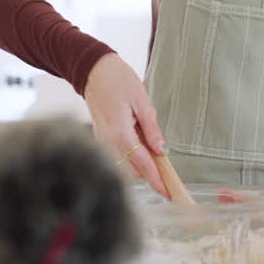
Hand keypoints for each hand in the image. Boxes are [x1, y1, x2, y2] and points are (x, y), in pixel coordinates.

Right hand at [84, 52, 169, 198]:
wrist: (93, 71)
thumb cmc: (118, 81)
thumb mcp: (142, 102)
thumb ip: (152, 129)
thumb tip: (162, 150)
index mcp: (119, 134)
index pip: (142, 164)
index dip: (157, 180)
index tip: (168, 192)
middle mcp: (107, 142)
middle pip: (133, 169)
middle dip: (151, 174)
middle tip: (169, 176)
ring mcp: (101, 141)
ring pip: (125, 164)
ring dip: (141, 165)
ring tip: (156, 155)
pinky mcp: (100, 138)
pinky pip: (118, 154)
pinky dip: (132, 156)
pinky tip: (142, 145)